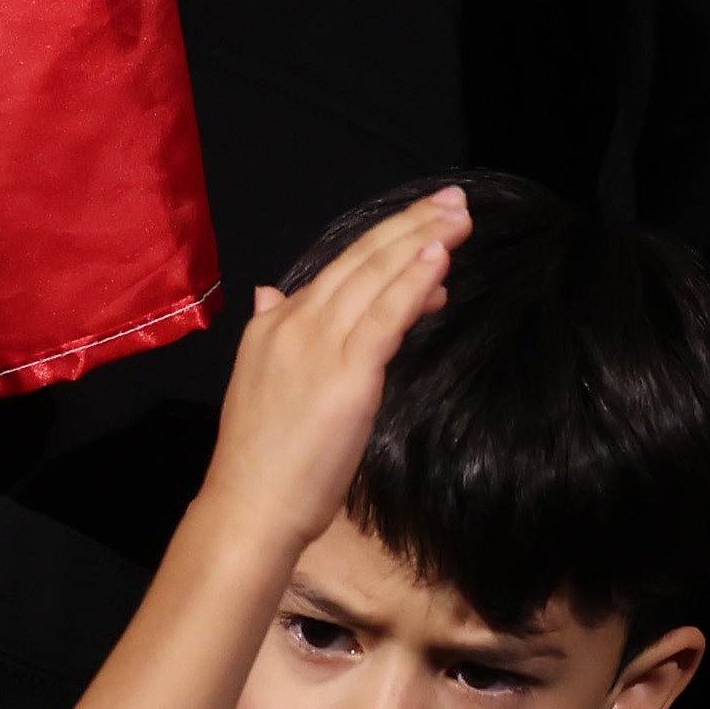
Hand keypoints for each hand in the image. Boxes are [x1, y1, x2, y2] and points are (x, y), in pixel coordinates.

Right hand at [196, 187, 466, 557]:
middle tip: (457, 200)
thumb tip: (270, 293)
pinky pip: (384, 317)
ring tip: (461, 218)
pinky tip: (438, 259)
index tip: (427, 220)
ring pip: (376, 278)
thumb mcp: (262, 381)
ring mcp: (319, 346)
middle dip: (412, 225)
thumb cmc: (264, 457)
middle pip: (361, 261)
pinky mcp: (346, 374)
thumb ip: (273, 331)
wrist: (248, 507)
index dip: (387, 240)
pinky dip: (412, 282)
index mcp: (275, 325)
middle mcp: (294, 324)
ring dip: (421, 242)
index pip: (340, 268)